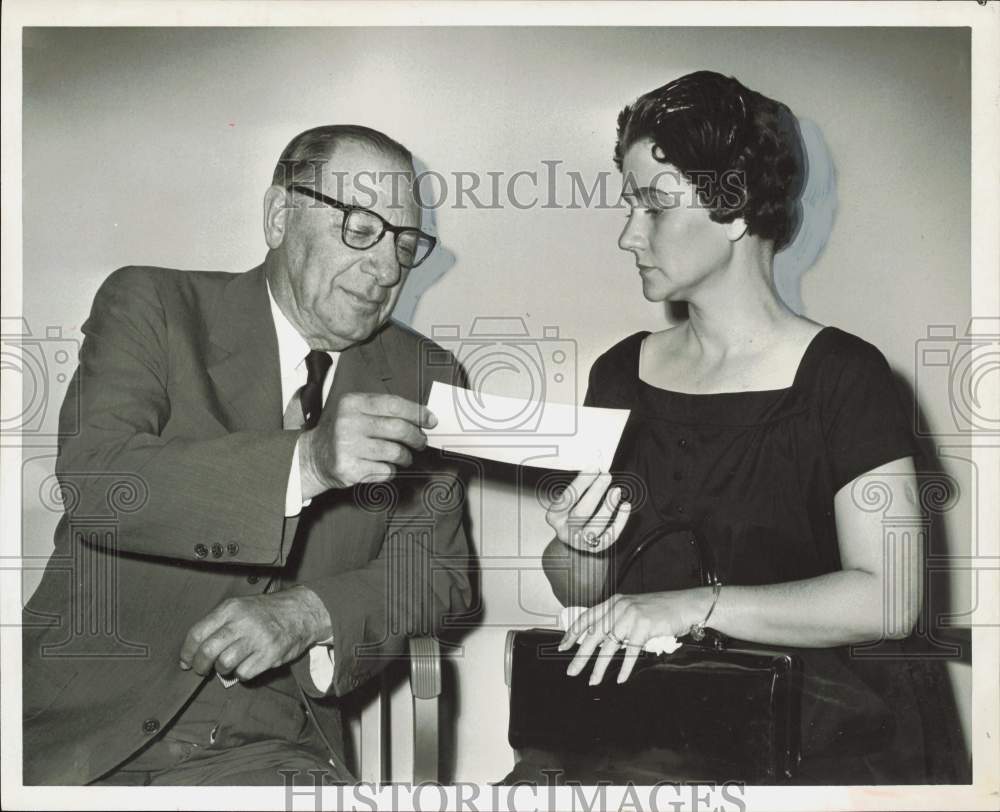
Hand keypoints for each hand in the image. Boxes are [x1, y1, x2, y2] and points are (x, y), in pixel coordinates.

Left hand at [179, 586, 331, 681]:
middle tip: (201, 669)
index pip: (198, 633)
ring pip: (224, 664)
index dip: (187, 652)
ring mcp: (257, 639)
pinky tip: (247, 664)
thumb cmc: (265, 612)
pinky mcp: (269, 655)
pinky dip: (242, 673)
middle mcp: (242, 622)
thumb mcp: (241, 606)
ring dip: (222, 669)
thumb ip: (219, 623)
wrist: (301, 612)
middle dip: (200, 666)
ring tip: (228, 665)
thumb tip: (194, 649)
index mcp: (231, 608)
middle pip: (208, 651)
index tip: (186, 661)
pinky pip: (244, 673)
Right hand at [300, 393, 436, 494]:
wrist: (313, 457)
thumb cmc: (343, 432)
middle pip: (398, 429)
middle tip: (421, 442)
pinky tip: (385, 466)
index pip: (393, 404)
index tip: (431, 420)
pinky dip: (391, 470)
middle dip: (416, 437)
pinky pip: (385, 471)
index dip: (417, 412)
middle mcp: (348, 422)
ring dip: (406, 457)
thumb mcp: (355, 411)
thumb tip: (422, 417)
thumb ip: (383, 410)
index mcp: (352, 403)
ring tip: (404, 457)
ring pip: (395, 452)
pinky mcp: (349, 469)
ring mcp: (347, 447)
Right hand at [545, 469, 631, 552]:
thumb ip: (580, 489)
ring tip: (616, 491)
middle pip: (581, 512)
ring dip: (607, 507)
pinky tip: (625, 506)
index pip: (567, 498)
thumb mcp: (569, 502)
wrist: (572, 541)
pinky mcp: (595, 549)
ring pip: (596, 526)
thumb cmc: (572, 514)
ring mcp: (580, 542)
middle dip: (595, 492)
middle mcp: (564, 531)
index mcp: (554, 516)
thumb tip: (596, 470)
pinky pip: (610, 536)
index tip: (593, 468)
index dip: (581, 482)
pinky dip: (620, 521)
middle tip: (606, 476)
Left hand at [556, 589, 708, 685]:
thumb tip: (597, 638)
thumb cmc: (659, 610)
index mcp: (613, 602)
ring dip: (599, 667)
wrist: (685, 605)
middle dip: (580, 655)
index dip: (573, 633)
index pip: (586, 618)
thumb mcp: (632, 608)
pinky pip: (630, 652)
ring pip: (609, 646)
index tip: (563, 647)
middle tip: (572, 671)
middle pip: (593, 635)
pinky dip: (625, 668)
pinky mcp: (644, 627)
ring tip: (592, 680)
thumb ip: (615, 619)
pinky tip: (619, 678)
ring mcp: (631, 616)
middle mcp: (619, 607)